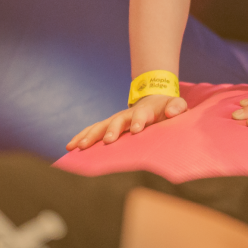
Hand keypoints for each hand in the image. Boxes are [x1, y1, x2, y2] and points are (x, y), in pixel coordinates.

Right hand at [65, 94, 187, 150]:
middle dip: (113, 130)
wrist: (154, 101)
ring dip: (91, 135)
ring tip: (79, 147)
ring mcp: (116, 120)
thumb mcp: (176, 105)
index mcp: (145, 111)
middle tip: (109, 141)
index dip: (139, 120)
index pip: (142, 114)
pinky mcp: (109, 126)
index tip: (137, 129)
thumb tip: (172, 112)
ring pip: (101, 126)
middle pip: (118, 120)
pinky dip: (82, 136)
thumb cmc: (167, 108)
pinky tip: (70, 147)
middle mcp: (128, 115)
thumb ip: (177, 107)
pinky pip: (93, 130)